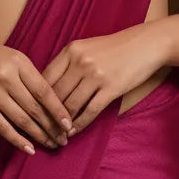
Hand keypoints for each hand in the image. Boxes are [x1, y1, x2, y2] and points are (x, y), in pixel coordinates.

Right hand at [0, 30, 72, 156]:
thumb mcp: (14, 57)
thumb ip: (31, 76)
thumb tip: (53, 102)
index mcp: (18, 63)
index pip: (44, 91)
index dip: (58, 110)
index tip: (69, 124)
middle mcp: (6, 79)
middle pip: (35, 108)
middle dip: (52, 127)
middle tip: (64, 139)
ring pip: (21, 120)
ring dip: (39, 135)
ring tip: (52, 144)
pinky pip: (2, 127)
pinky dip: (17, 140)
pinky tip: (29, 149)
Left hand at [41, 24, 167, 135]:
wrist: (146, 44)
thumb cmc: (115, 48)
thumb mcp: (87, 48)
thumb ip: (68, 63)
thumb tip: (48, 87)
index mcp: (71, 50)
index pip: (46, 78)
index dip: (37, 98)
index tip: (32, 112)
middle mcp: (80, 62)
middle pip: (56, 94)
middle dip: (47, 115)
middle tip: (41, 130)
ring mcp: (96, 75)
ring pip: (71, 105)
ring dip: (62, 123)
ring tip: (56, 134)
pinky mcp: (111, 88)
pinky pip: (90, 111)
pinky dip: (79, 124)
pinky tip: (73, 132)